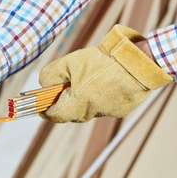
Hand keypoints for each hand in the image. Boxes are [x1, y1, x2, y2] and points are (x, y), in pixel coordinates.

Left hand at [39, 24, 171, 122]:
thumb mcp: (71, 62)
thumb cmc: (103, 62)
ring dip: (83, 96)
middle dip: (65, 100)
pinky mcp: (121, 109)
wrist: (138, 63)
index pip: (54, 115)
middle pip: (71, 112)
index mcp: (77, 105)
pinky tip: (105, 79)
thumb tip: (45, 85)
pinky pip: (105, 104)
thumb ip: (52, 75)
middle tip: (63, 84)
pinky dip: (101, 94)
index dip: (44, 109)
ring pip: (88, 107)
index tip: (38, 104)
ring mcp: (108, 112)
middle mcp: (91, 113)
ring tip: (88, 76)